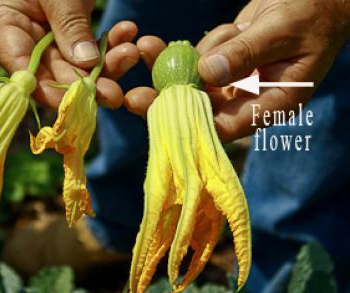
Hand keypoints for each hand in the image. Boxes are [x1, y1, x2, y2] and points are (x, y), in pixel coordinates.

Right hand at [0, 0, 139, 107]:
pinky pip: (90, 48)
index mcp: (3, 25)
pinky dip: (111, 43)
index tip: (77, 99)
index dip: (48, 91)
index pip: (22, 71)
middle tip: (114, 93)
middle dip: (85, 83)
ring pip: (76, 65)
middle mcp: (23, 37)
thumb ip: (68, 25)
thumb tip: (85, 64)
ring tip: (129, 54)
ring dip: (106, 64)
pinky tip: (128, 32)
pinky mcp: (71, 33)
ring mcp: (48, 37)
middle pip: (52, 74)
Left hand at [124, 0, 349, 141]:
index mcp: (272, 104)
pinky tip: (208, 32)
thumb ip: (247, 51)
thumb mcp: (283, 30)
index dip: (193, 123)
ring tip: (162, 42)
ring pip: (193, 84)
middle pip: (201, 111)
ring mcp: (235, 82)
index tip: (158, 114)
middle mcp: (249, 99)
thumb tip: (208, 73)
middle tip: (133, 98)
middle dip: (167, 101)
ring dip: (175, 65)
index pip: (227, 127)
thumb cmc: (313, 12)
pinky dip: (189, 49)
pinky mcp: (224, 64)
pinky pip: (196, 61)